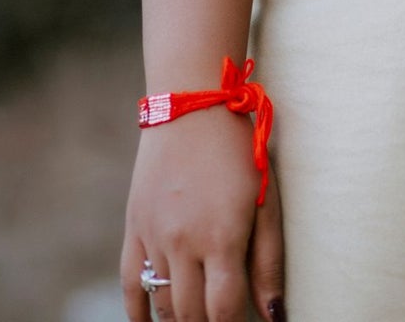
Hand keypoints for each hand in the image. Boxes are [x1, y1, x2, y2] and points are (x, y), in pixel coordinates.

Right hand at [121, 108, 285, 321]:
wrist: (192, 105)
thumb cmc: (239, 150)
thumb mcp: (265, 200)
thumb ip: (268, 262)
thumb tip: (274, 316)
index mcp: (221, 237)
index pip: (224, 311)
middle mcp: (183, 243)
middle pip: (192, 314)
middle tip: (222, 320)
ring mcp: (154, 236)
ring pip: (163, 303)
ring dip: (180, 321)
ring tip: (196, 320)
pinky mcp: (134, 226)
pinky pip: (130, 283)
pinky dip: (138, 312)